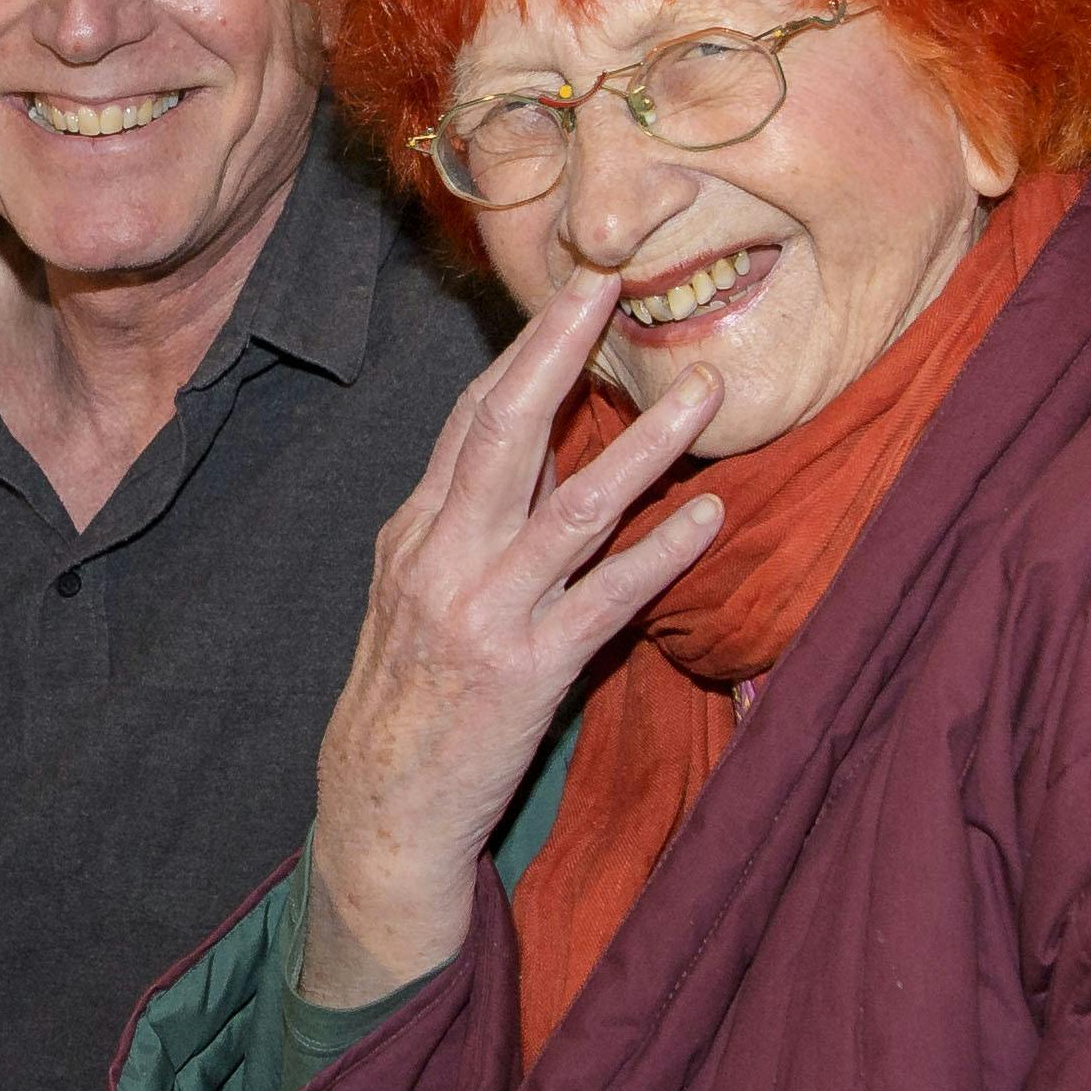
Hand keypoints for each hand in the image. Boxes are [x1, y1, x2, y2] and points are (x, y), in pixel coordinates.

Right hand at [297, 267, 721, 1007]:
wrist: (381, 804)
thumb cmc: (407, 694)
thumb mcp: (415, 593)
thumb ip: (468, 523)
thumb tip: (533, 453)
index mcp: (415, 531)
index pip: (472, 418)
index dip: (525, 349)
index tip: (577, 290)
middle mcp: (443, 558)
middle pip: (505, 431)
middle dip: (560, 352)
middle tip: (613, 287)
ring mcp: (485, 612)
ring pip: (571, 507)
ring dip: (643, 445)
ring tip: (702, 395)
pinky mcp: (528, 671)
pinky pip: (607, 599)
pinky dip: (661, 553)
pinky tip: (708, 517)